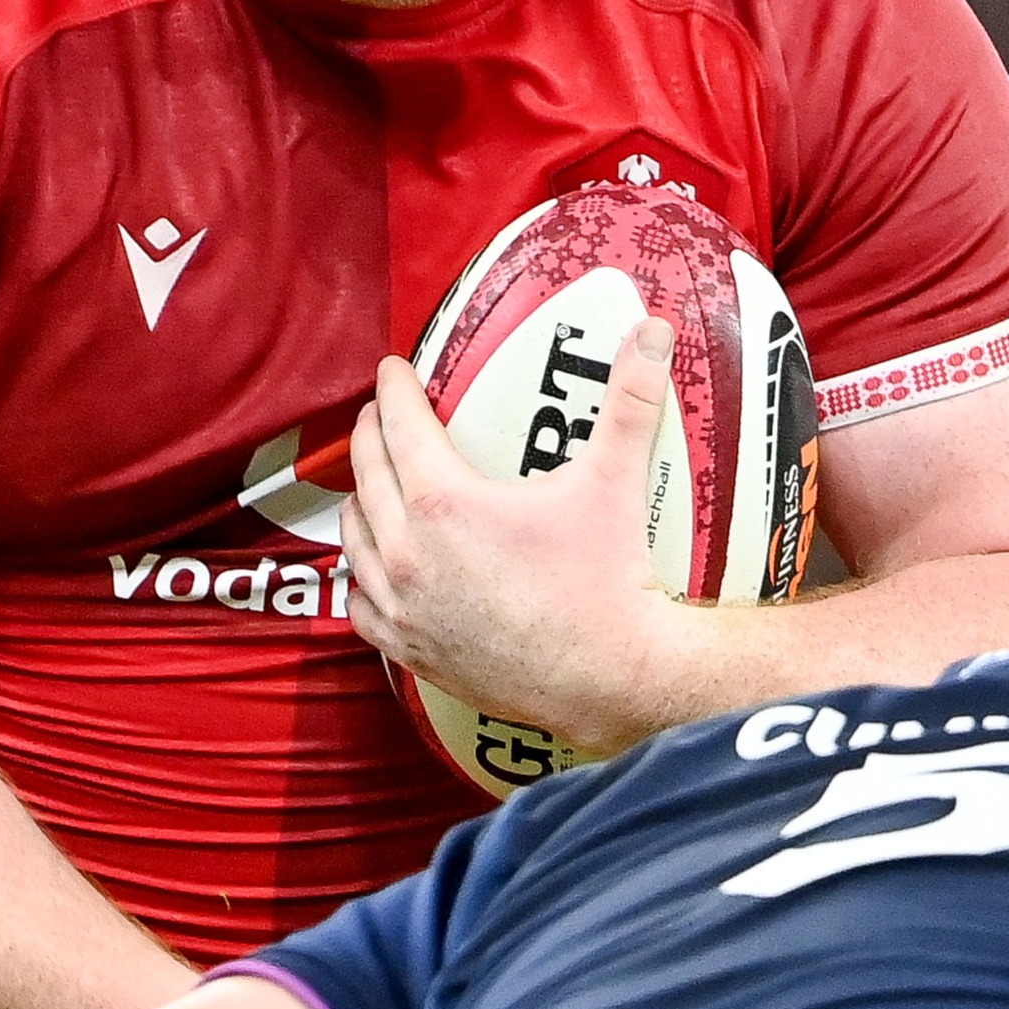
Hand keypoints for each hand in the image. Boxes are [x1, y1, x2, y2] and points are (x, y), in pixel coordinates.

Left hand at [341, 318, 698, 751]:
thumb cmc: (608, 580)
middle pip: (367, 474)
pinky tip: (376, 567)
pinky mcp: (410, 650)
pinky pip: (362, 605)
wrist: (611, 677)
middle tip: (383, 415)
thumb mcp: (614, 481)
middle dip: (371, 435)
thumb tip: (653, 331)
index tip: (393, 371)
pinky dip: (363, 578)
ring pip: (354, 538)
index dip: (394, 389)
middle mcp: (407, 551)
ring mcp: (403, 606)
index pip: (399, 425)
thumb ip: (632, 399)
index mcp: (443, 501)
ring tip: (375, 483)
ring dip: (361, 502)